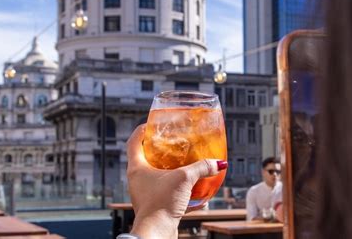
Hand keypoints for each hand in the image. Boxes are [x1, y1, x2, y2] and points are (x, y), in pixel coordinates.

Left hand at [127, 124, 227, 238]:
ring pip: (155, 175)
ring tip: (184, 164)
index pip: (134, 141)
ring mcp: (144, 193)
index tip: (152, 124)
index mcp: (137, 168)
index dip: (142, 130)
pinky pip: (164, 191)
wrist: (157, 234)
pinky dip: (176, 188)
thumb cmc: (161, 205)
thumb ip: (201, 168)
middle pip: (144, 157)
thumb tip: (217, 163)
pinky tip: (192, 191)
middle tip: (172, 142)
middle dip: (159, 149)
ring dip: (169, 169)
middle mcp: (137, 179)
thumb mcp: (184, 179)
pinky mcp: (154, 205)